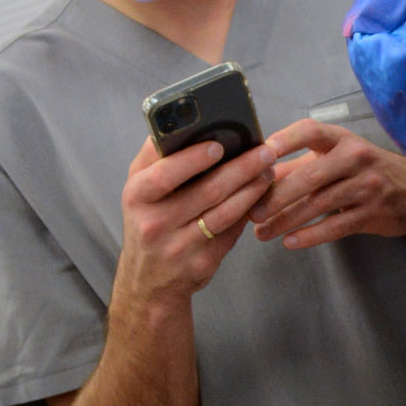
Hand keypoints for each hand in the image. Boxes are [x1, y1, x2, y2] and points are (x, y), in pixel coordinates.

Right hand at [115, 133, 277, 309]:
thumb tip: (182, 123)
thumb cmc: (148, 222)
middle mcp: (155, 224)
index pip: (164, 175)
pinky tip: (261, 195)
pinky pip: (231, 232)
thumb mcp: (138, 190)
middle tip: (264, 152)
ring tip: (268, 171)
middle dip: (240, 169)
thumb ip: (155, 158)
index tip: (219, 145)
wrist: (148, 282)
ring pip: (224, 213)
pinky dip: (248, 211)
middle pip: (205, 192)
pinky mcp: (202, 263)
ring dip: (252, 189)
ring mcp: (179, 247)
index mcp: (136, 197)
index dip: (193, 159)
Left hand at [250, 120, 405, 247]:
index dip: (286, 140)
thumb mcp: (339, 159)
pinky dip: (310, 236)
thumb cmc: (370, 171)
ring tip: (262, 233)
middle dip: (277, 196)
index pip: (311, 132)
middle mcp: (356, 160)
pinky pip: (335, 227)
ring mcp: (366, 188)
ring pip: (318, 205)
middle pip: (309, 177)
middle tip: (252, 211)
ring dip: (285, 221)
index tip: (262, 153)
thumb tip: (260, 174)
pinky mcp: (372, 215)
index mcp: (344, 140)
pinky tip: (289, 242)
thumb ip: (301, 166)